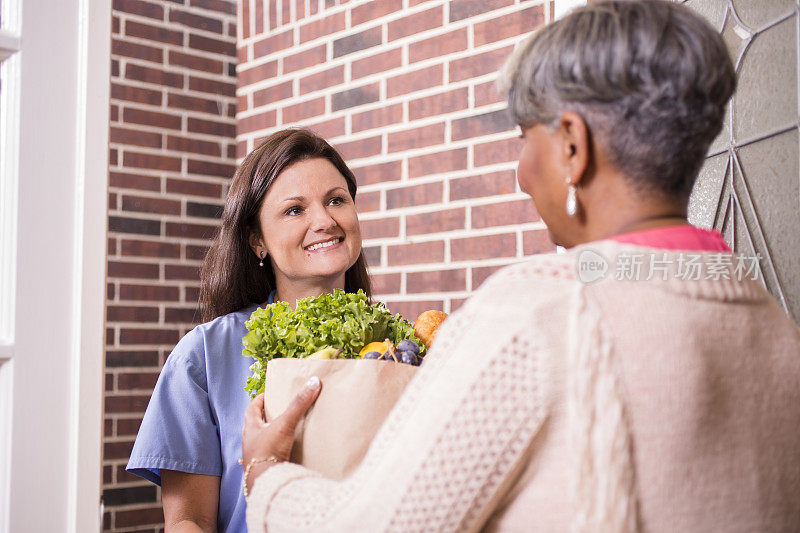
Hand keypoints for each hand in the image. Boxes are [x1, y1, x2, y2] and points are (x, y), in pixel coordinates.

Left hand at [241, 376, 321, 492]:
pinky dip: (273, 451)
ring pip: (259, 441)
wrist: (265, 481)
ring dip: (267, 435)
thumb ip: (299, 404)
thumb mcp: (284, 424)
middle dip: (262, 418)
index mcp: (250, 428)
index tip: (266, 395)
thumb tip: (313, 382)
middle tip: (274, 412)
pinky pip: (267, 455)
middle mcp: (249, 442)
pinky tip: (281, 452)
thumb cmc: (268, 450)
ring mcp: (254, 456)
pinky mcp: (263, 467)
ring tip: (280, 431)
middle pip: (253, 425)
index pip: (251, 409)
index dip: (258, 401)